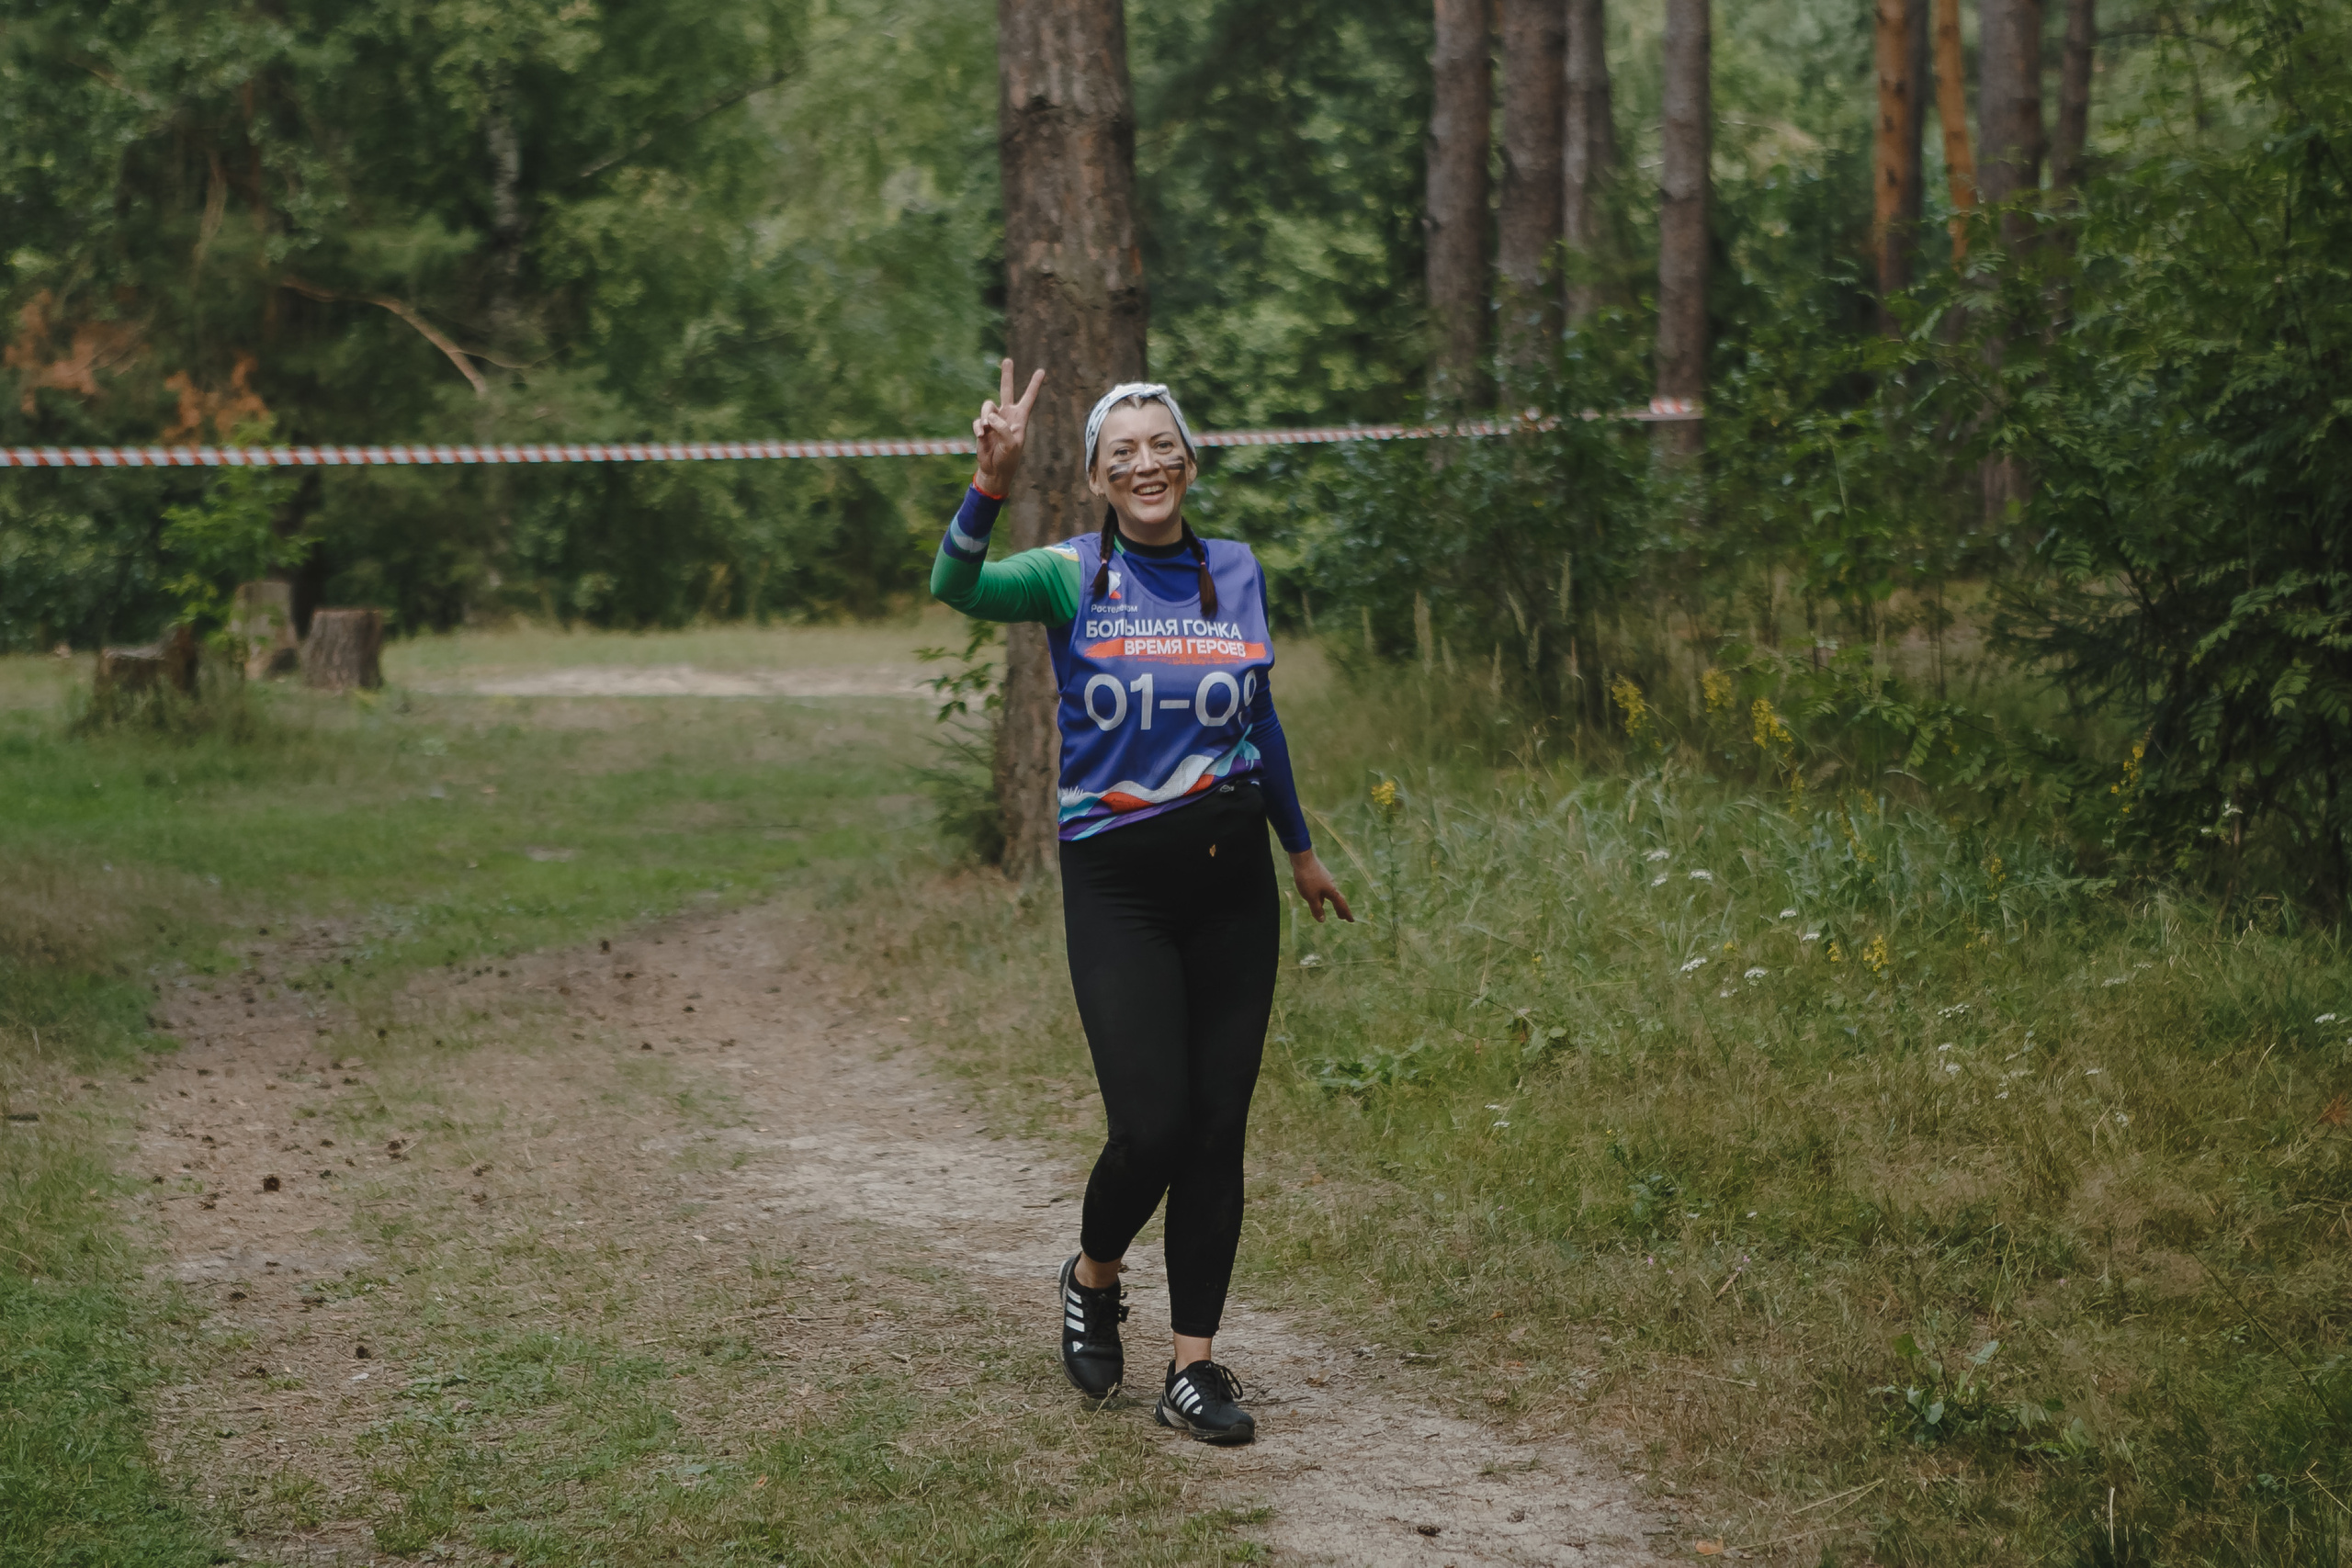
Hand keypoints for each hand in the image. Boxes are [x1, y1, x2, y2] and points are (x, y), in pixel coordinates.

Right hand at [973, 358, 1044, 495]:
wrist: (995, 470)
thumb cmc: (1008, 459)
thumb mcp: (1011, 444)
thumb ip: (1002, 428)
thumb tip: (989, 417)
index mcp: (1020, 418)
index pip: (1029, 398)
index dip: (1034, 385)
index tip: (1041, 371)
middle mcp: (1007, 415)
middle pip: (1006, 390)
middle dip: (1007, 375)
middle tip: (1008, 360)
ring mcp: (994, 420)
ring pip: (987, 406)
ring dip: (986, 416)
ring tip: (986, 430)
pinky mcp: (982, 427)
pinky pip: (978, 421)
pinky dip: (979, 427)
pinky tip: (981, 436)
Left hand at [1290, 850, 1352, 922]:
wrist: (1302, 858)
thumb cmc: (1307, 878)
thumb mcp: (1311, 897)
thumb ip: (1316, 909)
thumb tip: (1322, 920)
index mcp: (1331, 891)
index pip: (1341, 905)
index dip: (1346, 913)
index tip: (1351, 920)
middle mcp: (1331, 884)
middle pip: (1337, 899)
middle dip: (1340, 909)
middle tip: (1342, 917)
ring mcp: (1325, 878)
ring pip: (1330, 893)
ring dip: (1332, 902)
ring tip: (1331, 908)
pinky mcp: (1319, 874)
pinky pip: (1324, 888)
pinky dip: (1324, 895)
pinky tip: (1318, 895)